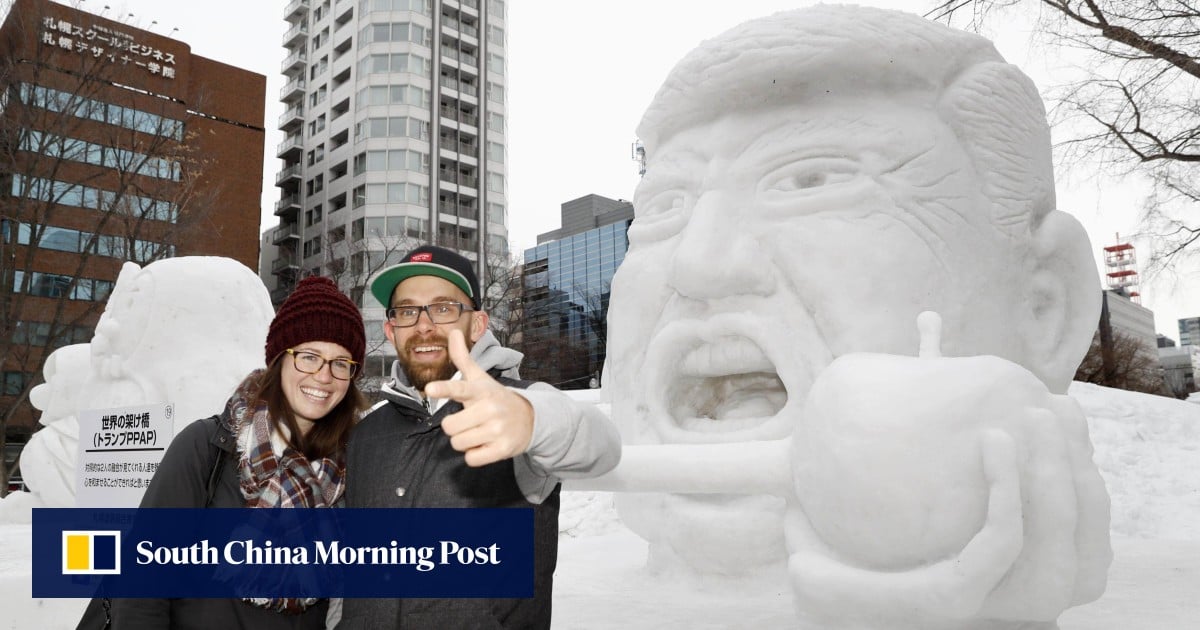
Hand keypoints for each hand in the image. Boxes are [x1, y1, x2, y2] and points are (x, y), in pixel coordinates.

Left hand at [425, 329, 534, 466]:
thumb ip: (463, 358)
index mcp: (481, 391)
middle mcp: (489, 409)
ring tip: (478, 432)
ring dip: (464, 441)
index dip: (444, 389)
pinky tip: (486, 444)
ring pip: (458, 444)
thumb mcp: (480, 378)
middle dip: (454, 427)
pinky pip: (472, 459)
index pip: (459, 388)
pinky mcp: (503, 449)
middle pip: (449, 427)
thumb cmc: (496, 398)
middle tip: (469, 421)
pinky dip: (475, 455)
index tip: (430, 388)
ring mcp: (498, 429)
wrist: (529, 418)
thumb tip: (453, 332)